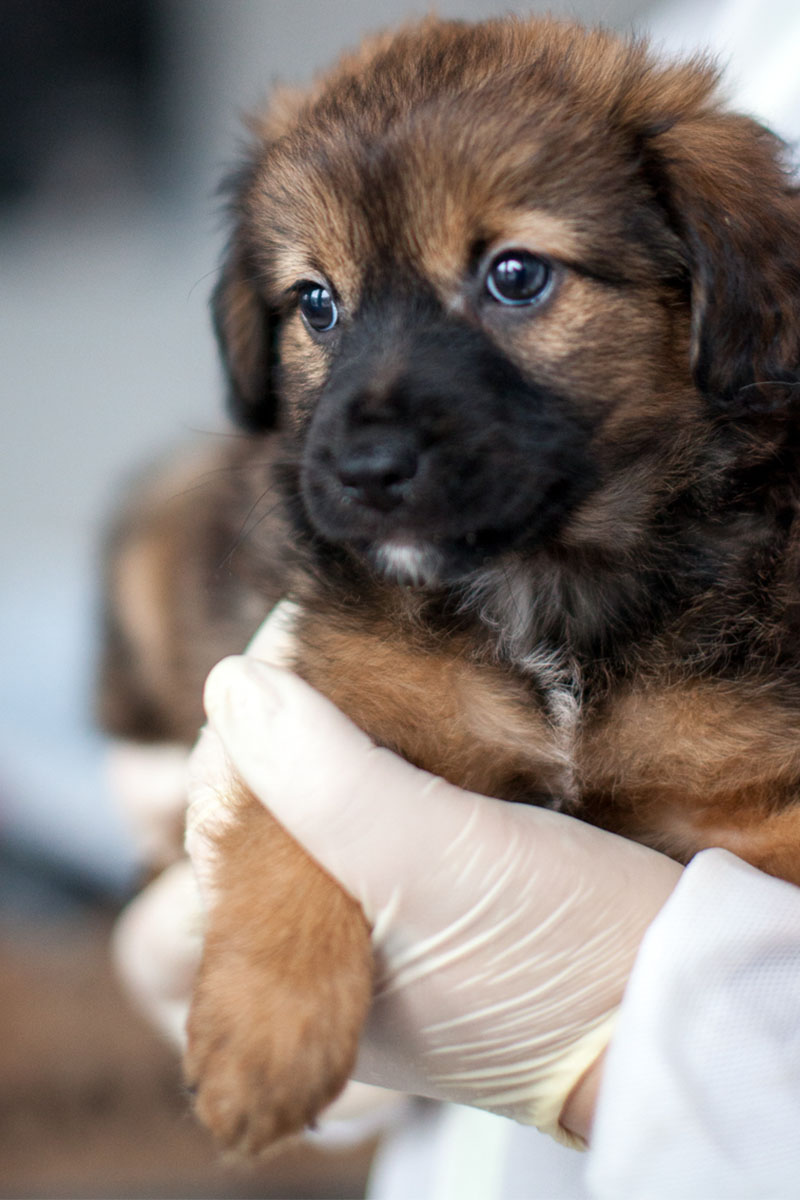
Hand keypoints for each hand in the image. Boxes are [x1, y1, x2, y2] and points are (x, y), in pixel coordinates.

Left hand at [187, 639, 682, 1145]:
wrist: (681, 1002)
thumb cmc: (559, 956)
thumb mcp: (429, 862)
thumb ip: (325, 779)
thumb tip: (232, 684)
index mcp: (293, 975)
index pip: (229, 816)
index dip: (257, 720)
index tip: (296, 639)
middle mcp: (330, 952)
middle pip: (281, 802)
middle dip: (303, 719)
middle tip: (342, 645)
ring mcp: (389, 923)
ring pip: (335, 797)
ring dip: (352, 726)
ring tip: (377, 665)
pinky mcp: (447, 894)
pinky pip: (391, 804)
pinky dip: (396, 750)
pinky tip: (421, 712)